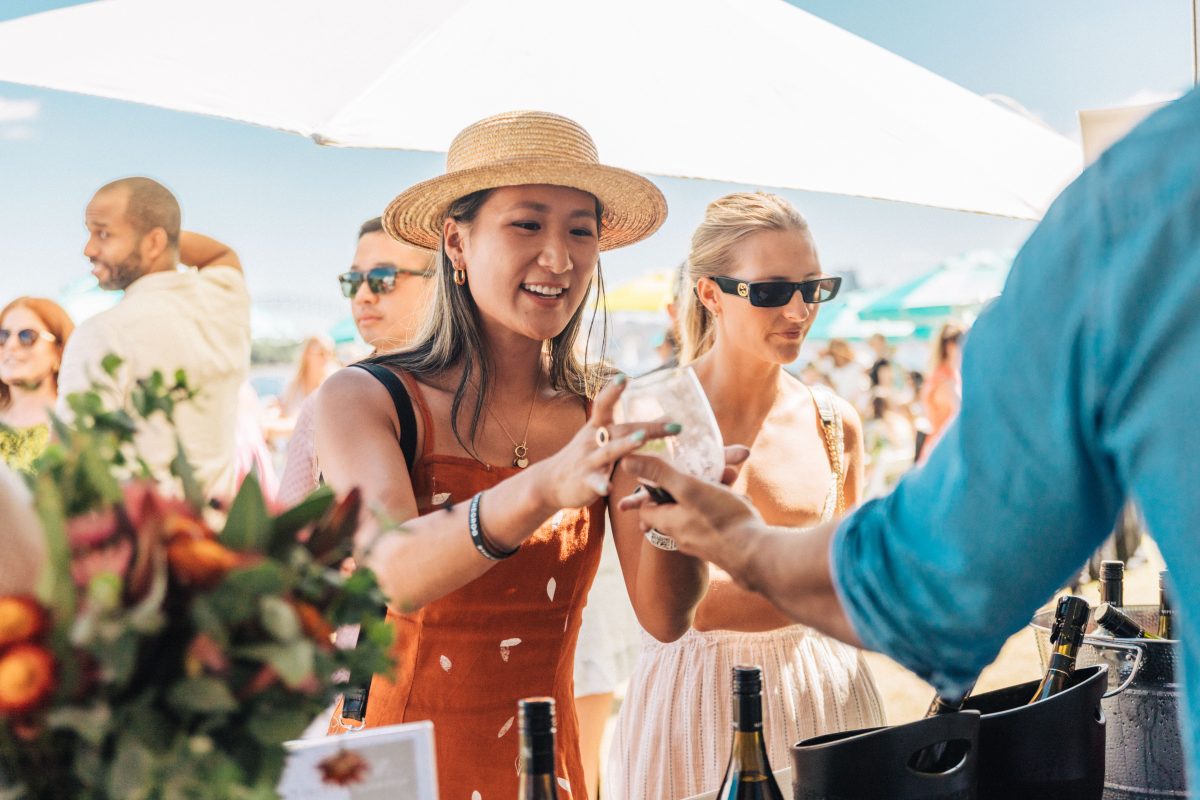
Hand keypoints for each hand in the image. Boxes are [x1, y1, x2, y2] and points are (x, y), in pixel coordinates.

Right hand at [538, 376, 677, 509]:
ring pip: (609, 452)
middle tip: (675, 426)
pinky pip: (595, 483)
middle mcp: (592, 440)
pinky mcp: (584, 482)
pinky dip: (601, 485)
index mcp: (596, 427)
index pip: (603, 404)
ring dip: (625, 445)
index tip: (624, 376)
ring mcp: (588, 461)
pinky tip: (609, 488)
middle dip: (648, 428)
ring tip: (641, 440)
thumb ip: (624, 429)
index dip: (612, 390)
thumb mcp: (598, 437)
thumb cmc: (583, 457)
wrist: (551, 482)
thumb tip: (662, 419)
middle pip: (621, 430)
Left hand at [618, 451, 766, 574]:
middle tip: (709, 473)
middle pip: (675, 507)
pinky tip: (741, 501)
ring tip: (730, 481)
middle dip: (689, 487)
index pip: (646, 507)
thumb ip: (659, 474)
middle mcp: (681, 537)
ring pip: (698, 513)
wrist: (757, 556)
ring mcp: (702, 544)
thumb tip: (626, 461)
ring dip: (712, 494)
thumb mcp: (688, 489)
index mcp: (667, 523)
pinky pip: (716, 522)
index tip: (665, 473)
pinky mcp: (721, 546)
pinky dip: (725, 507)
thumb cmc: (721, 520)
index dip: (651, 489)